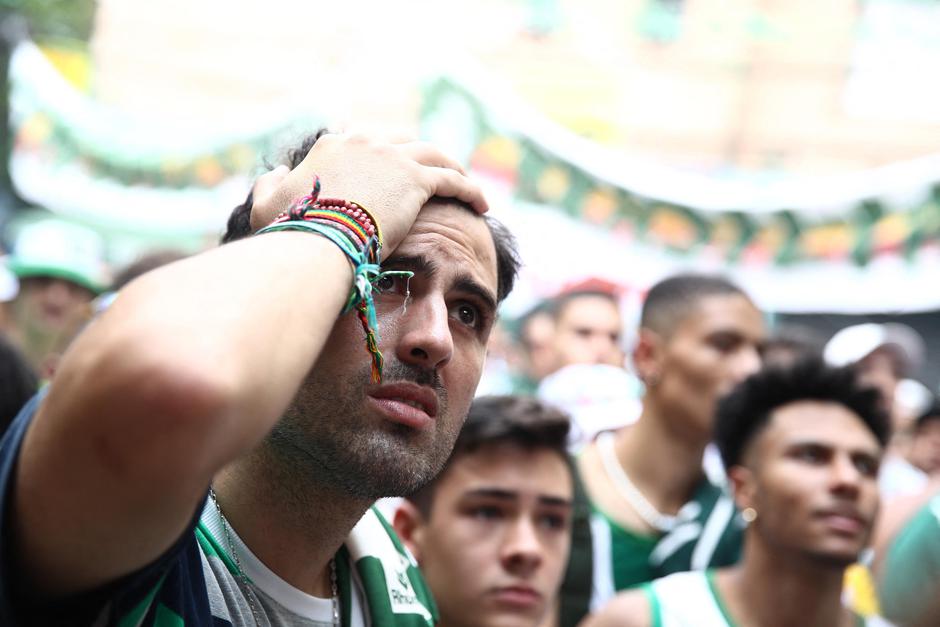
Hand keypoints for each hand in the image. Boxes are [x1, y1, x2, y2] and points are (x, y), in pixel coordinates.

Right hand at [250, 133, 487, 253]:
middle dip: (418, 157)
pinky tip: (482, 205)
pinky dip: (469, 189)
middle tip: (431, 177)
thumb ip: (268, 184)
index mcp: (333, 145)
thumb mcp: (266, 204)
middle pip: (403, 141)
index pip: (364, 140)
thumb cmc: (290, 229)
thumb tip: (277, 172)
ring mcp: (393, 157)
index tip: (391, 172)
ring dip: (452, 167)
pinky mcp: (416, 180)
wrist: (317, 239)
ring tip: (466, 186)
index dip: (381, 155)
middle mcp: (365, 141)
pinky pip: (452, 179)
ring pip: (434, 154)